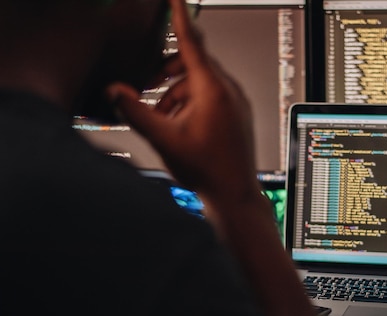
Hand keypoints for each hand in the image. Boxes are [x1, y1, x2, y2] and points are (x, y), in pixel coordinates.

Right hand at [106, 0, 259, 205]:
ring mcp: (236, 103)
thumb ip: (135, 112)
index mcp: (213, 90)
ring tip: (162, 113)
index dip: (179, 16)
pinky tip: (180, 122)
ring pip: (202, 81)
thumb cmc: (208, 170)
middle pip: (193, 63)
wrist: (234, 195)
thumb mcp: (163, 139)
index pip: (192, 42)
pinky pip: (213, 95)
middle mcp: (229, 92)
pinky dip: (192, 101)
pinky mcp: (237, 114)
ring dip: (178, 90)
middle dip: (167, 72)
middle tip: (148, 86)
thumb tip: (116, 92)